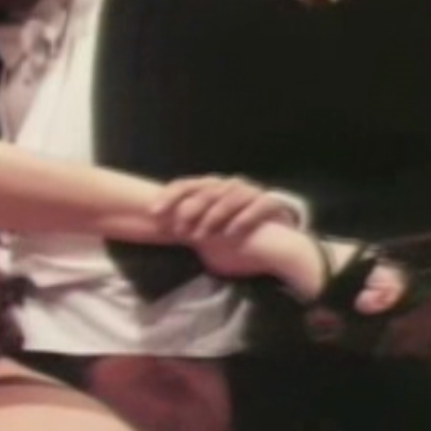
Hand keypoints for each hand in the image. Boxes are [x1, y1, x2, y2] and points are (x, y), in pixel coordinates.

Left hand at [153, 175, 297, 239]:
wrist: (278, 245)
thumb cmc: (235, 236)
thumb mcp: (207, 231)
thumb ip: (188, 227)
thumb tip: (161, 232)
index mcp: (211, 187)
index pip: (185, 185)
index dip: (168, 197)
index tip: (153, 213)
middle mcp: (229, 185)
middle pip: (206, 190)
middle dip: (190, 210)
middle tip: (179, 230)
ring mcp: (251, 192)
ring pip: (229, 198)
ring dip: (213, 217)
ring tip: (201, 235)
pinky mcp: (271, 203)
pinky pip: (257, 207)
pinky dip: (242, 219)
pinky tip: (230, 233)